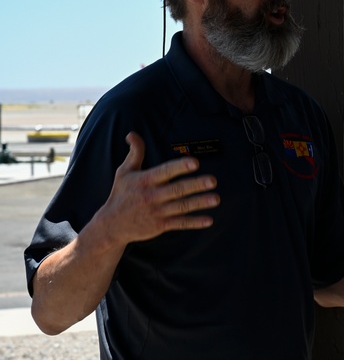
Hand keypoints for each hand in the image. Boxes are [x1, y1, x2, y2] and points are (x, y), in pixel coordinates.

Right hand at [95, 132, 218, 246]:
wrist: (111, 225)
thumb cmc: (121, 194)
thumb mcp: (124, 172)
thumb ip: (135, 153)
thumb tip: (132, 134)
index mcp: (145, 180)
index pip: (165, 171)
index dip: (180, 167)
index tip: (195, 163)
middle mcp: (152, 196)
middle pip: (177, 189)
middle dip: (196, 185)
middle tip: (213, 180)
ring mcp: (157, 212)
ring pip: (182, 207)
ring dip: (200, 203)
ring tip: (216, 199)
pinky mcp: (161, 225)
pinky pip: (180, 223)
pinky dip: (194, 223)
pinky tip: (209, 220)